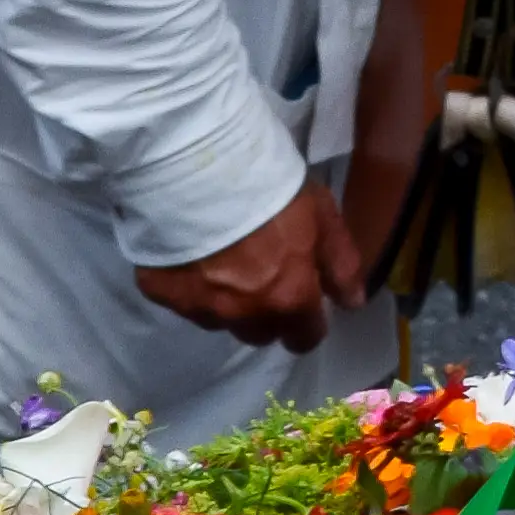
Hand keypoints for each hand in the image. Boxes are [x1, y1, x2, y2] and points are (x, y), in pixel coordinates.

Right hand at [133, 186, 366, 346]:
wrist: (200, 176)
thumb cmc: (272, 194)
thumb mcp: (323, 219)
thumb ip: (341, 265)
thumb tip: (352, 303)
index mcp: (287, 299)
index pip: (305, 338)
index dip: (309, 326)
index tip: (307, 308)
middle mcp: (243, 315)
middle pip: (260, 335)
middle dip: (267, 316)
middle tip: (263, 281)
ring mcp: (199, 309)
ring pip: (221, 321)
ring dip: (229, 304)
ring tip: (225, 267)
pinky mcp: (162, 295)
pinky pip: (183, 302)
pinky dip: (192, 288)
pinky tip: (193, 259)